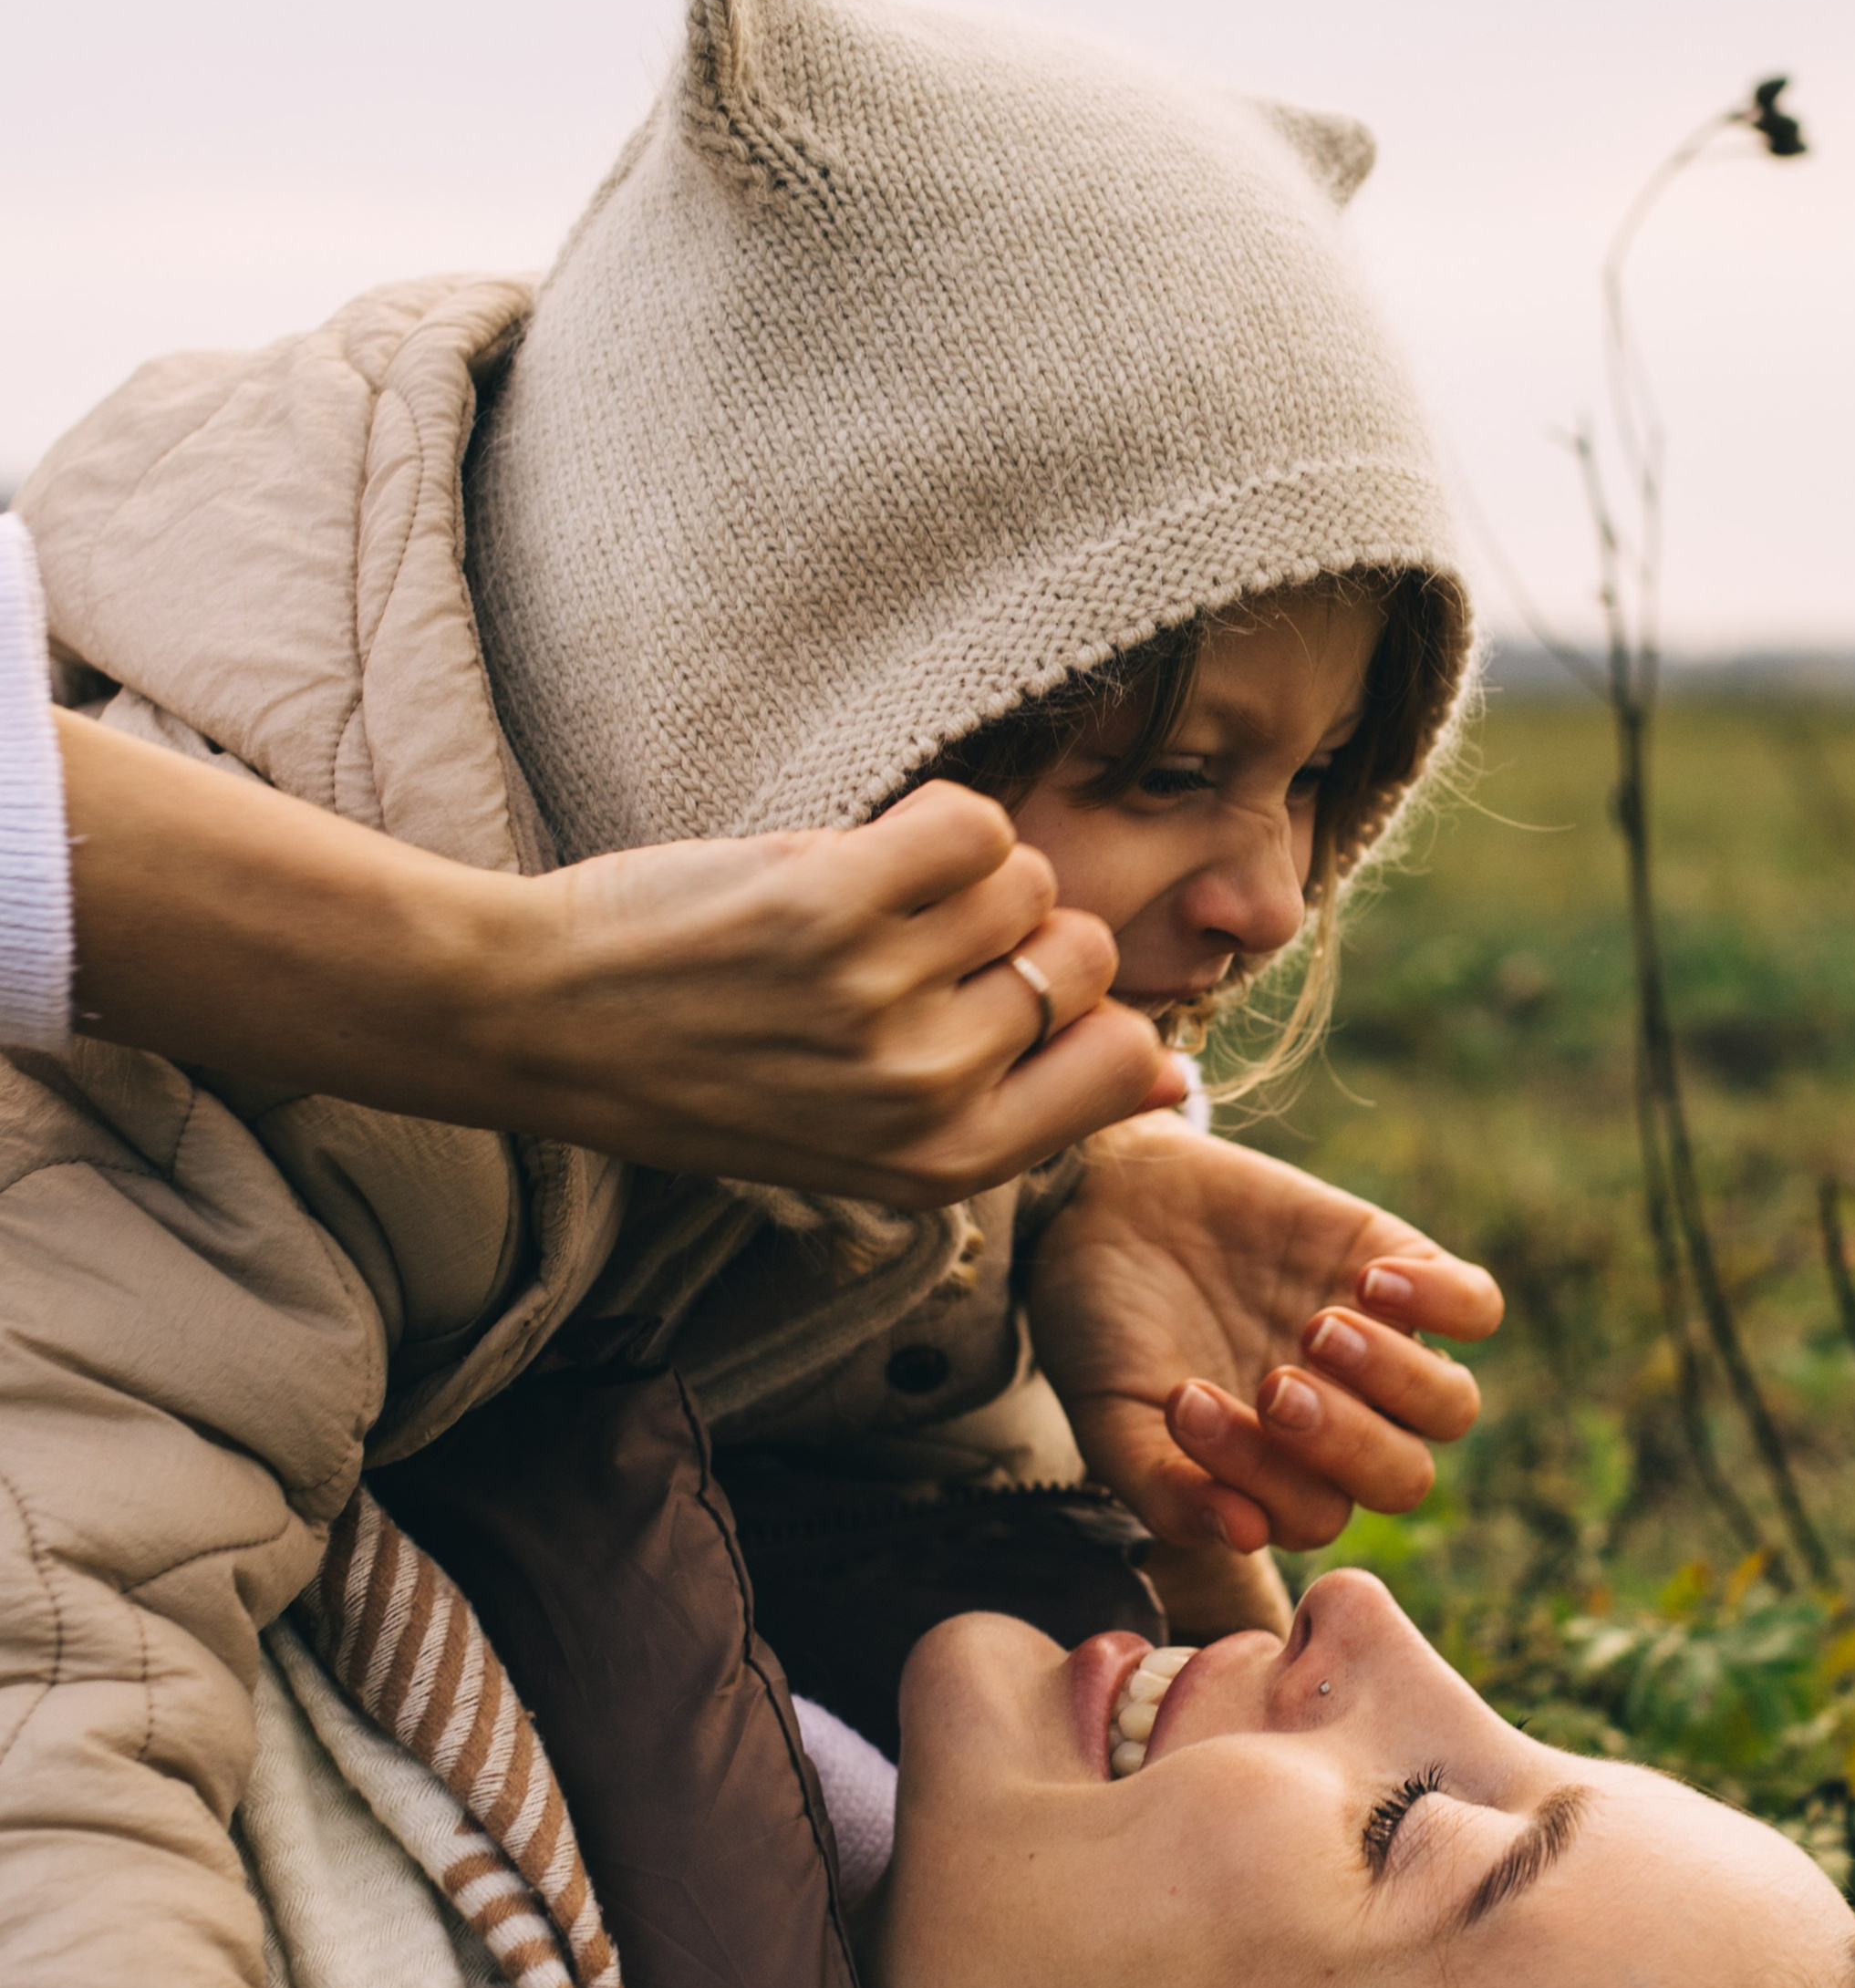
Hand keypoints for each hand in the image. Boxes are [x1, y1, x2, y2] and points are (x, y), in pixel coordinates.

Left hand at [477, 782, 1183, 1197]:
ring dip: (959, 875)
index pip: (1130, 1065)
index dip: (1093, 1013)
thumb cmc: (712, 1077)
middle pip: (1080, 955)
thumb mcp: (873, 1145)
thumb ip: (1017, 1111)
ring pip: (1025, 880)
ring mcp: (883, 998)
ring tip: (864, 909)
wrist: (545, 1023)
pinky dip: (931, 823)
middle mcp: (927, 1093)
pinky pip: (969, 825)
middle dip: (1017, 931)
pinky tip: (861, 859)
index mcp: (946, 1164)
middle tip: (916, 945)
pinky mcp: (835, 904)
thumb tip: (1175, 1084)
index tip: (1015, 999)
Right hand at [1025, 1117, 1501, 1552]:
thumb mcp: (1109, 1416)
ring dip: (1395, 1379)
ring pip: (1451, 1406)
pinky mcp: (1397, 1264)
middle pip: (1401, 1478)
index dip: (1259, 1475)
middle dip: (1344, 1443)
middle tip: (1275, 1388)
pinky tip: (1366, 1283)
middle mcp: (1342, 1425)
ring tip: (1318, 1330)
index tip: (1184, 1404)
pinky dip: (1442, 1304)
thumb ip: (1164, 1488)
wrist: (1097, 1202)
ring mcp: (1379, 1347)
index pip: (1310, 1514)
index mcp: (1278, 1478)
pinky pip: (1475, 1307)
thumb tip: (1245, 1535)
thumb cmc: (1100, 1327)